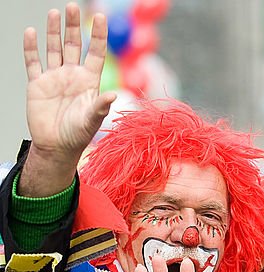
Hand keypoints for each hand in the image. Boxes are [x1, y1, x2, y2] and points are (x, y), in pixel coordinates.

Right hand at [21, 4, 116, 196]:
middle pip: (73, 44)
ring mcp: (54, 77)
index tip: (100, 16)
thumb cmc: (78, 135)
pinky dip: (31, 48)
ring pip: (53, 49)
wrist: (56, 146)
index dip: (97, 35)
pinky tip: (31, 32)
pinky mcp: (37, 84)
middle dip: (73, 26)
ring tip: (54, 13)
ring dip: (53, 31)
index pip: (95, 52)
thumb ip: (100, 107)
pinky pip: (33, 62)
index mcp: (89, 81)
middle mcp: (72, 75)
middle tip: (72, 6)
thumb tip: (112, 96)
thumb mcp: (92, 120)